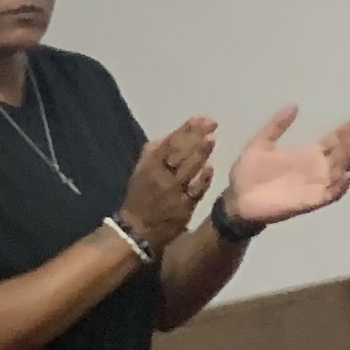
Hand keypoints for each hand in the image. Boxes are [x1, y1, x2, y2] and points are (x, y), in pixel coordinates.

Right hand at [118, 117, 216, 249]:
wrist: (137, 230)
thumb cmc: (140, 198)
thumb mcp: (140, 172)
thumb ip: (152, 153)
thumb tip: (169, 135)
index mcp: (149, 166)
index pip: (169, 143)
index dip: (185, 130)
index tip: (200, 118)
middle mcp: (160, 176)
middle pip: (179, 153)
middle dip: (195, 136)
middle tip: (211, 123)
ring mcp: (173, 192)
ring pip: (187, 169)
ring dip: (200, 153)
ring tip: (212, 139)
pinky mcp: (183, 208)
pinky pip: (194, 191)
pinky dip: (202, 179)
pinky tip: (210, 169)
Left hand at [224, 105, 349, 226]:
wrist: (235, 199)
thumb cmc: (248, 173)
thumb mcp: (261, 143)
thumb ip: (276, 125)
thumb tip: (294, 105)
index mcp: (309, 154)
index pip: (336, 138)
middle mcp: (318, 169)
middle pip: (343, 151)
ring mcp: (315, 185)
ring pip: (340, 171)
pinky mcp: (309, 201)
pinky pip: (330, 194)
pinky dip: (340, 186)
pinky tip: (347, 174)